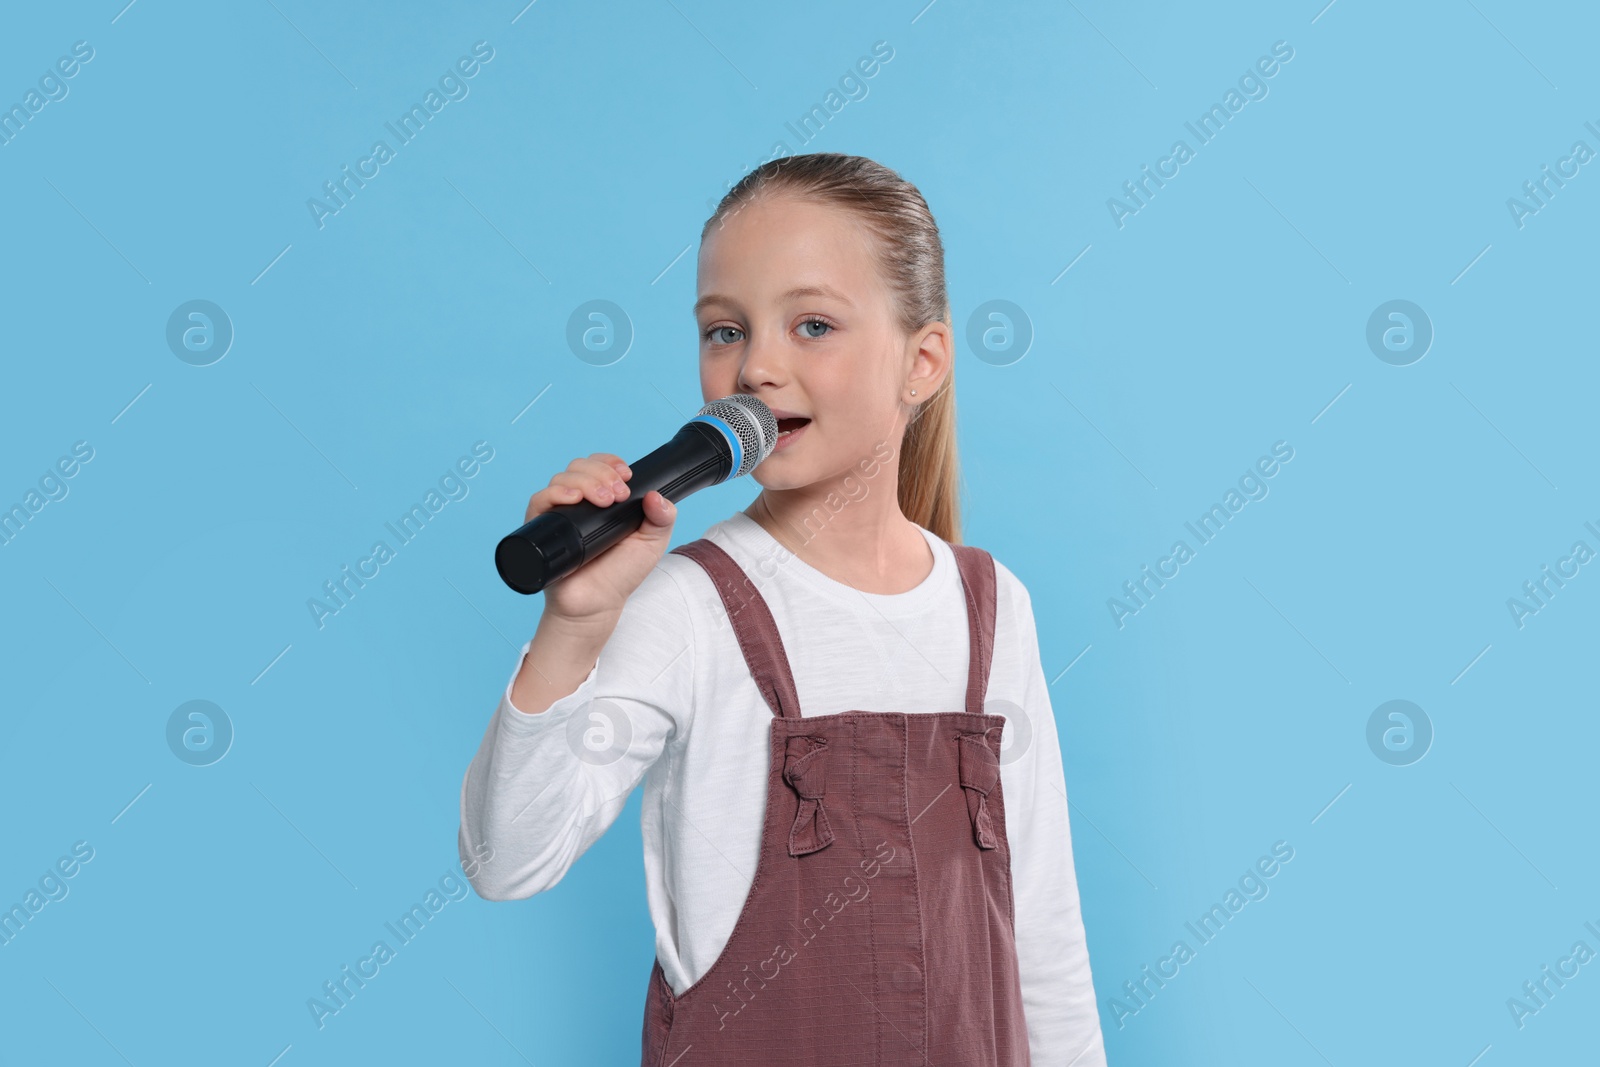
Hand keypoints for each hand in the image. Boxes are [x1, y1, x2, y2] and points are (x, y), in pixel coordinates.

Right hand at [523, 452, 676, 623]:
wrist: (598, 604)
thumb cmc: (621, 574)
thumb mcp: (652, 543)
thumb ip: (663, 518)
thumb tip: (656, 496)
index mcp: (602, 499)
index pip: (599, 466)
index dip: (610, 462)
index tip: (626, 475)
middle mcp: (578, 503)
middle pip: (580, 467)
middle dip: (602, 473)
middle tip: (619, 494)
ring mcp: (559, 514)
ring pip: (562, 478)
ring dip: (585, 481)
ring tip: (604, 500)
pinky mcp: (542, 528)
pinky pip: (539, 500)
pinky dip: (555, 493)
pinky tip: (573, 499)